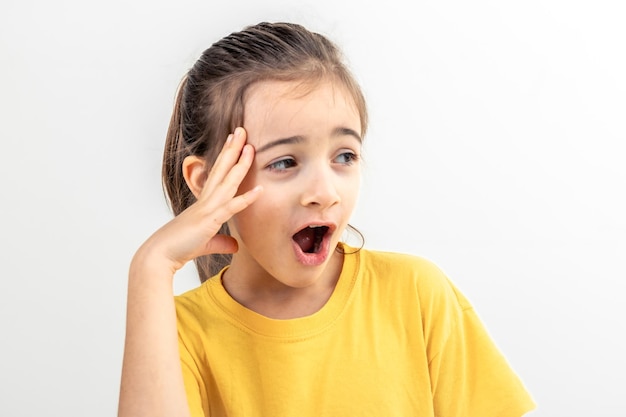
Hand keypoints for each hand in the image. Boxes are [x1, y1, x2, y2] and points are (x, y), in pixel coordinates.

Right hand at [136, 127, 261, 274]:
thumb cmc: (178, 247)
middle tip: (241, 130)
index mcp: (204, 203)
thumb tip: (235, 245)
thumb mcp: (206, 243)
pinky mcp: (209, 221)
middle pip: (222, 169)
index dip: (226, 157)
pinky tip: (260, 190)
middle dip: (233, 149)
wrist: (159, 255)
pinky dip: (246, 199)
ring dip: (240, 164)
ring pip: (227, 181)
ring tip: (249, 145)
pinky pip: (231, 207)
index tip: (234, 141)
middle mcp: (206, 201)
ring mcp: (207, 209)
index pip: (217, 175)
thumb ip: (222, 242)